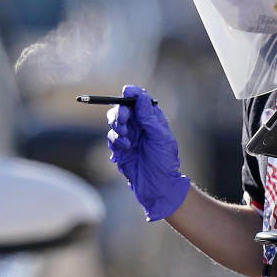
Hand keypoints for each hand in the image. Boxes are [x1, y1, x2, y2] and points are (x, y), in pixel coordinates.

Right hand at [107, 85, 189, 220]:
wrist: (157, 186)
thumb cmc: (164, 161)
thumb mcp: (160, 137)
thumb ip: (149, 117)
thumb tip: (141, 97)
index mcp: (152, 118)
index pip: (139, 99)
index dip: (132, 93)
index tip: (127, 91)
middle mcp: (139, 124)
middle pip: (122, 108)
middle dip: (120, 112)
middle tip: (124, 120)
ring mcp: (129, 135)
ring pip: (114, 121)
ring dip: (117, 126)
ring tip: (127, 138)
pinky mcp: (120, 147)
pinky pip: (112, 137)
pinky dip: (117, 140)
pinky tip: (126, 148)